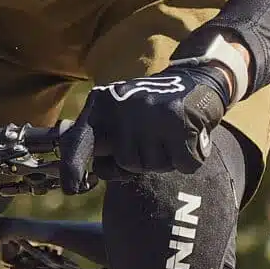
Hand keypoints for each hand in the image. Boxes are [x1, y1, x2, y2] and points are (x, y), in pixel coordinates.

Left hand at [60, 60, 232, 193]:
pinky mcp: (177, 120)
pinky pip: (182, 164)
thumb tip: (94, 171)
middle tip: (157, 141)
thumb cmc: (155, 110)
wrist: (197, 79)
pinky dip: (189, 159)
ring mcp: (149, 112)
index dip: (73, 168)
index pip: (79, 141)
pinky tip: (190, 139)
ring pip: (155, 166)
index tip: (75, 188)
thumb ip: (103, 141)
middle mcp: (121, 106)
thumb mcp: (122, 117)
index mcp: (101, 105)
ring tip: (172, 136)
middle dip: (145, 161)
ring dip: (168, 159)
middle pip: (127, 163)